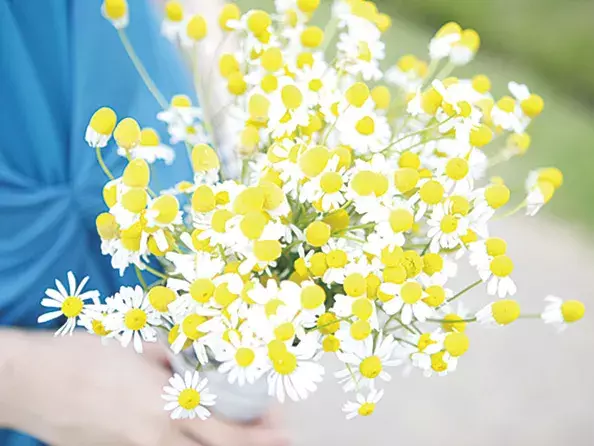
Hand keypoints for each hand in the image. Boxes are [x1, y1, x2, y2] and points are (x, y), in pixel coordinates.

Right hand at [0, 330, 288, 445]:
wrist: (30, 383)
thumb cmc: (85, 356)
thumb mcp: (137, 350)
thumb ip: (170, 363)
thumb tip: (186, 367)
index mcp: (168, 405)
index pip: (228, 432)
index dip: (260, 436)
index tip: (282, 431)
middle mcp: (156, 437)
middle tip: (270, 437)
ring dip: (208, 444)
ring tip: (220, 429)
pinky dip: (170, 442)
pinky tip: (171, 429)